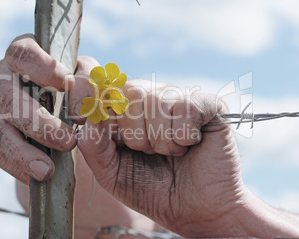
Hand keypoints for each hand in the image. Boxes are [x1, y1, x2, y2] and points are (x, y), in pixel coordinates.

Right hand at [0, 34, 95, 183]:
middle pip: (8, 96)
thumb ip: (88, 83)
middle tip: (67, 142)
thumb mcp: (85, 78)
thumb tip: (81, 106)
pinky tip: (34, 175)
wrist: (54, 108)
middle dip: (38, 123)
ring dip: (23, 152)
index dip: (42, 68)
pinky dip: (14, 165)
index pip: (24, 54)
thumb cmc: (71, 87)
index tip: (67, 83)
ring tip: (48, 171)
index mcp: (24, 53)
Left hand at [77, 79, 244, 236]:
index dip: (104, 109)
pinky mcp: (209, 105)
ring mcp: (181, 98)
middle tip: (149, 152)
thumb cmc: (153, 191)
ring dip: (161, 140)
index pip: (107, 87)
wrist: (195, 212)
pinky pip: (186, 107)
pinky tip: (190, 146)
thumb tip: (89, 116)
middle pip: (130, 91)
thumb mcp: (112, 173)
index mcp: (128, 110)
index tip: (111, 136)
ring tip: (171, 153)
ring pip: (156, 100)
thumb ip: (94, 146)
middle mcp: (153, 97)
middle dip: (135, 133)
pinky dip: (184, 137)